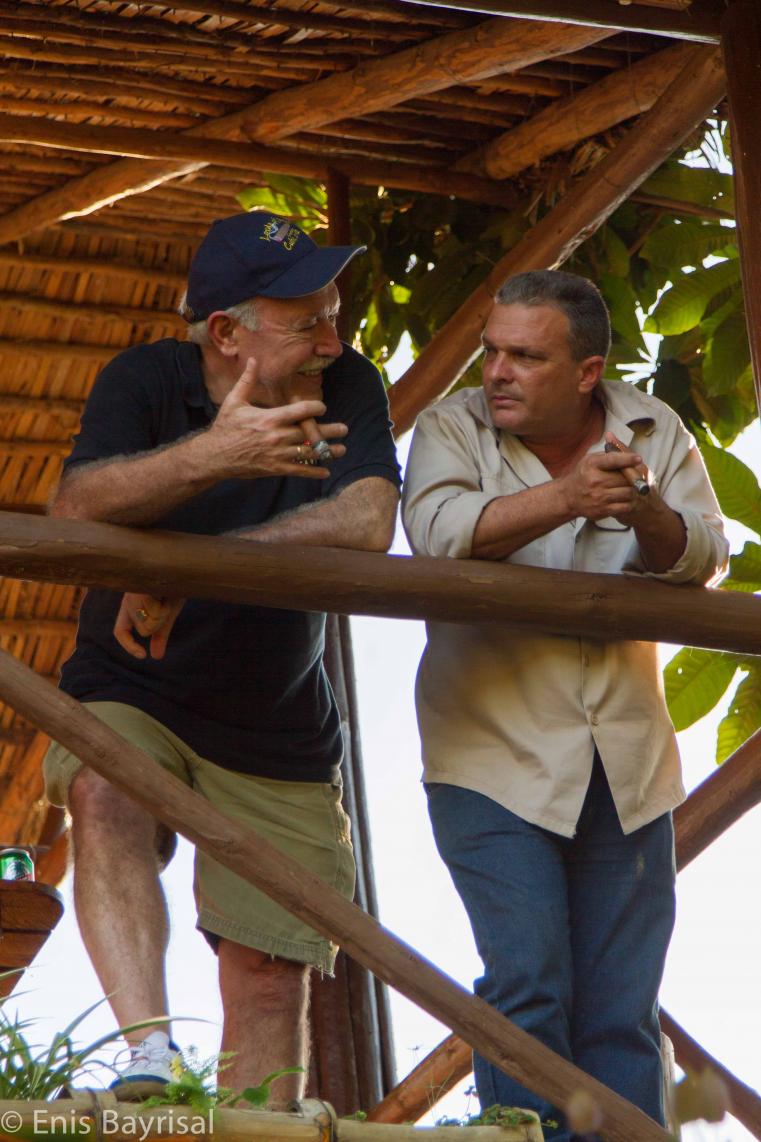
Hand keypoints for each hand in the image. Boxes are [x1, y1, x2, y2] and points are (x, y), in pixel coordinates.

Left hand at [114, 593, 184, 659]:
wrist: (185, 566)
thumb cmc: (175, 587)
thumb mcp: (166, 614)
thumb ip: (159, 634)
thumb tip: (156, 657)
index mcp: (131, 605)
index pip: (121, 631)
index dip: (129, 646)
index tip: (143, 655)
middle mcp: (129, 600)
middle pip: (144, 631)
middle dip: (161, 622)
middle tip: (168, 603)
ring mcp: (133, 594)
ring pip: (149, 624)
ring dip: (164, 613)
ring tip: (168, 595)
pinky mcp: (139, 591)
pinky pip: (154, 614)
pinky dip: (166, 607)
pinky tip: (168, 591)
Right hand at [205, 358, 346, 478]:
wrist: (215, 455)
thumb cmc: (225, 427)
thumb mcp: (234, 401)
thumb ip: (247, 381)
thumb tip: (253, 360)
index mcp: (270, 418)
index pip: (300, 411)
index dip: (315, 408)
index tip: (322, 407)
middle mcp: (277, 436)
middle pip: (310, 432)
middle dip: (329, 431)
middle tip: (345, 429)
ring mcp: (278, 454)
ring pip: (308, 453)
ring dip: (327, 452)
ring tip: (341, 450)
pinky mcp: (275, 468)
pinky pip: (299, 471)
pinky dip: (314, 472)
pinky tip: (326, 471)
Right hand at [561, 442, 648, 521]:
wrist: (568, 497)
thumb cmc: (583, 475)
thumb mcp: (590, 459)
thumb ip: (605, 451)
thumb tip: (613, 436)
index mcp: (592, 465)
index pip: (613, 460)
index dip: (627, 459)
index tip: (638, 458)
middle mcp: (594, 480)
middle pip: (624, 478)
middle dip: (633, 477)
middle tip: (637, 476)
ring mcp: (598, 496)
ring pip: (627, 492)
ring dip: (632, 490)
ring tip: (631, 487)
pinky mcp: (602, 510)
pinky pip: (624, 506)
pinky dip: (629, 502)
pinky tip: (626, 498)